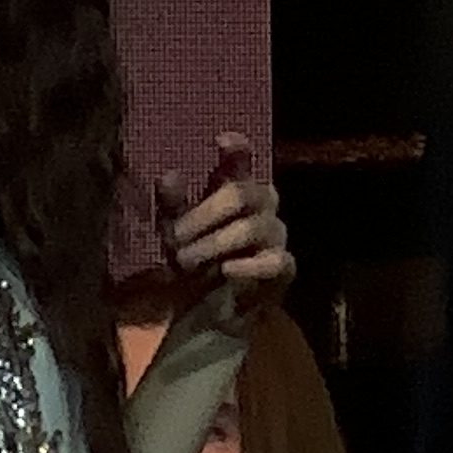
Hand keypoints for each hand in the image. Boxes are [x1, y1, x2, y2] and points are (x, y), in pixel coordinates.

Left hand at [156, 130, 291, 315]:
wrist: (208, 312)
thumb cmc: (194, 262)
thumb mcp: (174, 232)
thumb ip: (171, 205)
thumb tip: (168, 176)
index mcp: (237, 188)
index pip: (242, 159)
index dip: (237, 148)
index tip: (220, 140)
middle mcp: (262, 205)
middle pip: (241, 193)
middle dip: (204, 214)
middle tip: (173, 238)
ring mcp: (276, 234)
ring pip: (252, 227)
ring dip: (214, 243)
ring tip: (186, 262)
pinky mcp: (283, 268)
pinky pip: (275, 261)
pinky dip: (248, 266)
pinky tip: (226, 271)